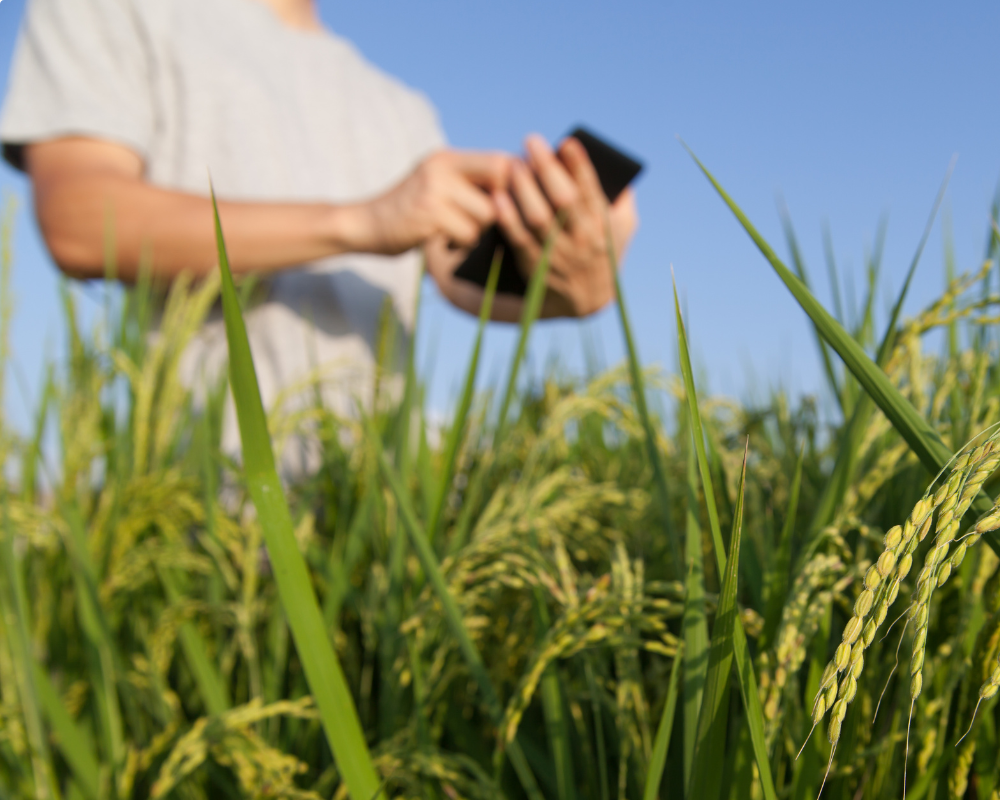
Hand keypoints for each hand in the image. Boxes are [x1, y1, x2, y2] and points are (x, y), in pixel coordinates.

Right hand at [354, 150, 510, 255]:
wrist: (365, 225)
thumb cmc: (408, 212)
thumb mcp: (437, 185)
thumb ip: (469, 182)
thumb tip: (518, 186)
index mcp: (448, 158)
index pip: (501, 161)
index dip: (514, 184)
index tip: (507, 204)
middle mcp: (442, 167)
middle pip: (501, 185)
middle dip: (500, 208)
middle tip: (482, 221)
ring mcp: (435, 189)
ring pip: (487, 214)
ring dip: (477, 231)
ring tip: (455, 232)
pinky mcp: (429, 214)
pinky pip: (469, 234)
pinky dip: (461, 244)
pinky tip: (443, 242)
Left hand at [494, 134, 637, 316]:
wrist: (587, 301)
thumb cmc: (603, 252)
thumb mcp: (624, 228)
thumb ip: (622, 198)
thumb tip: (617, 167)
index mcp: (603, 225)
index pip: (591, 190)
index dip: (579, 165)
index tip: (566, 141)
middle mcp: (582, 240)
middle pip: (563, 200)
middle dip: (546, 168)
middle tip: (531, 141)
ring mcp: (558, 255)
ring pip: (539, 218)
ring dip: (524, 188)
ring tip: (513, 164)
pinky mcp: (535, 267)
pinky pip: (519, 240)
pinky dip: (508, 218)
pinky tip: (498, 196)